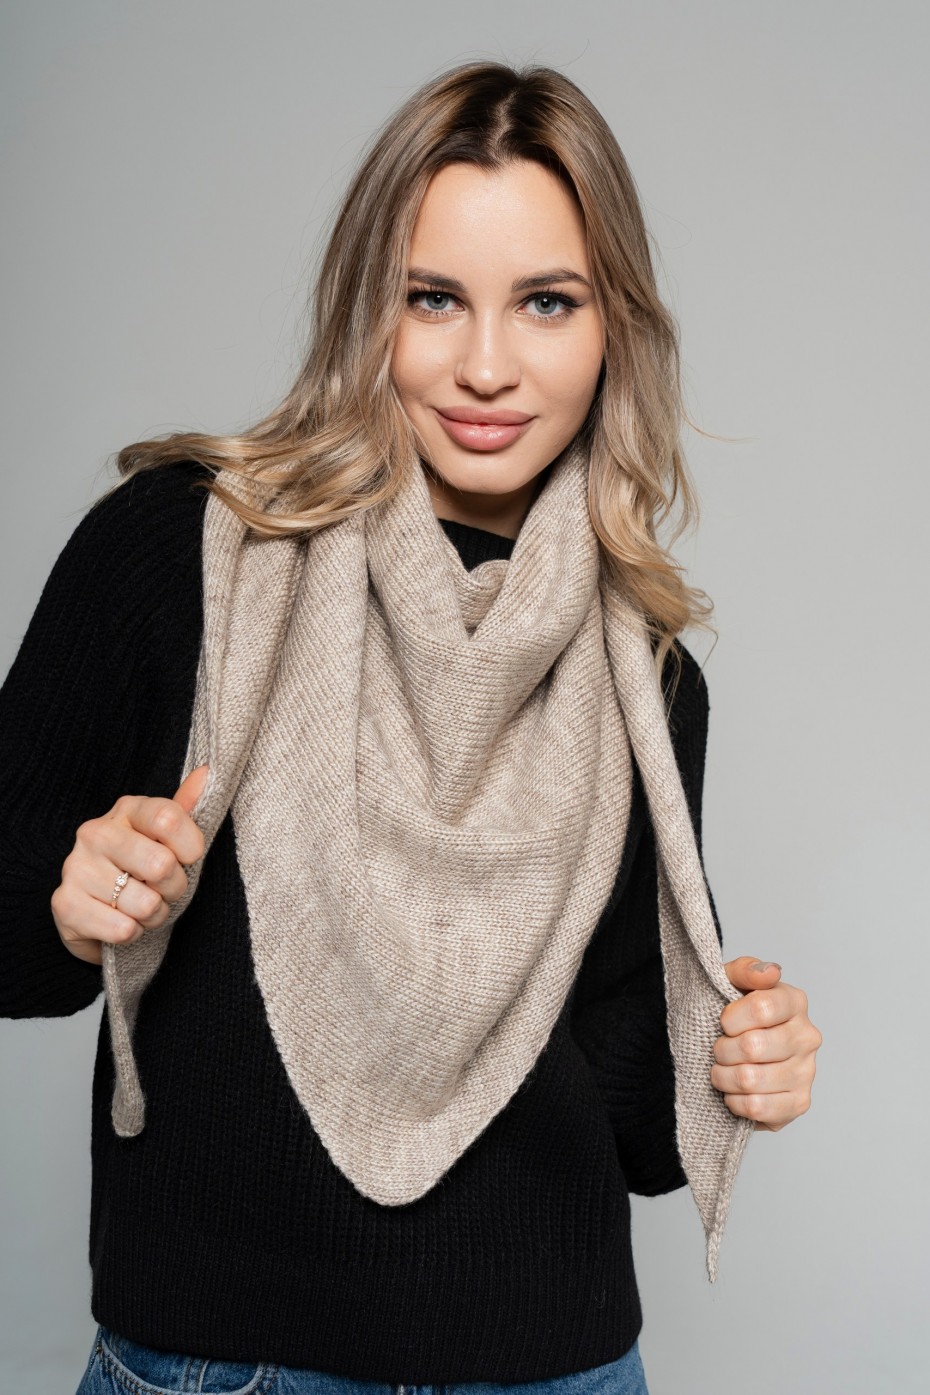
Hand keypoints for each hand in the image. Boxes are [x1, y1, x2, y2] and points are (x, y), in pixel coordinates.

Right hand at [51, 764, 208, 966]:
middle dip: (174, 888)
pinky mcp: (65, 904)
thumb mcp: (166, 839)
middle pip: (161, 865)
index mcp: (126, 810)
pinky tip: (122, 921)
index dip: (191, 847)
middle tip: (163, 890)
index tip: (189, 858)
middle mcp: (96, 832)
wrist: (96, 910)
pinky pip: (123, 929)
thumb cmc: (141, 869)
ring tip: (143, 908)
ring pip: (145, 903)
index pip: (169, 818)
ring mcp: (76, 867)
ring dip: (154, 915)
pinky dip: (133, 934)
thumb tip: (208, 772)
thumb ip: (185, 809)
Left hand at [711, 956, 821, 1131]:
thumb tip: (770, 972)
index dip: (730, 1018)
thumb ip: (746, 970)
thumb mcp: (729, 982)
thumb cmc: (731, 1014)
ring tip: (722, 1070)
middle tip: (719, 1050)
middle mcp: (807, 1036)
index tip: (723, 1022)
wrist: (734, 1053)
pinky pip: (757, 1107)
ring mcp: (807, 1072)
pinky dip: (735, 1102)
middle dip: (722, 1050)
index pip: (761, 1008)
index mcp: (794, 1001)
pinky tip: (734, 1092)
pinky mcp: (799, 1103)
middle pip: (753, 1046)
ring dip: (724, 1077)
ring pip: (751, 1080)